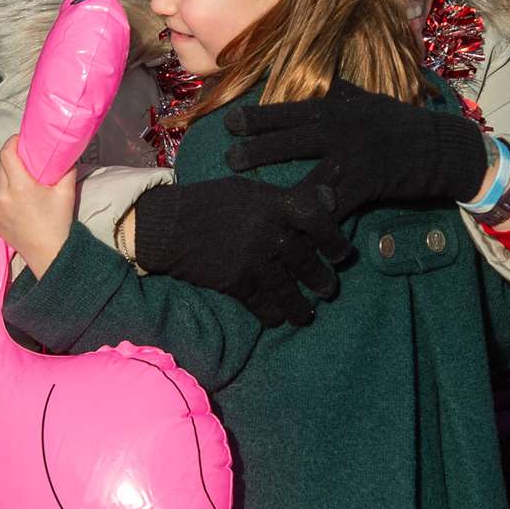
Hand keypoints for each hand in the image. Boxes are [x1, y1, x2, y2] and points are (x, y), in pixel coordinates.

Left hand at [0, 135, 76, 277]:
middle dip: (12, 158)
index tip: (21, 141)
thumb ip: (66, 168)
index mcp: (19, 186)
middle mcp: (1, 196)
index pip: (6, 153)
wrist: (49, 254)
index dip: (13, 142)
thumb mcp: (66, 192)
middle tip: (26, 159)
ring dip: (5, 174)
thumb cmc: (59, 224)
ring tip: (19, 178)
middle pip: (1, 165)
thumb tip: (65, 153)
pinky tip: (12, 193)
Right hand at [133, 170, 350, 327]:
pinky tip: (277, 318)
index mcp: (273, 202)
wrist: (167, 225)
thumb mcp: (251, 190)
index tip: (341, 254)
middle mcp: (268, 230)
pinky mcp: (237, 282)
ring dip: (300, 306)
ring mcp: (253, 258)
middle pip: (305, 259)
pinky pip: (263, 304)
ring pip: (288, 288)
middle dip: (320, 279)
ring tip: (306, 315)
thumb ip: (291, 198)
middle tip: (328, 289)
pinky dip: (272, 314)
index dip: (333, 238)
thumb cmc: (210, 202)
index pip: (316, 218)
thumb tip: (331, 199)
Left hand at [224, 78, 488, 211]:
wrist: (441, 147)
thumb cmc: (403, 125)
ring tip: (253, 198)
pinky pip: (335, 204)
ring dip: (280, 188)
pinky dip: (315, 218)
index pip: (290, 110)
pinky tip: (294, 229)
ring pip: (309, 174)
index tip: (229, 123)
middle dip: (257, 148)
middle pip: (291, 139)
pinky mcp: (368, 182)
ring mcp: (354, 156)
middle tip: (228, 159)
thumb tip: (321, 79)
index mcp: (338, 108)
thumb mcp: (370, 101)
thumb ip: (342, 93)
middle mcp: (342, 128)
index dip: (259, 117)